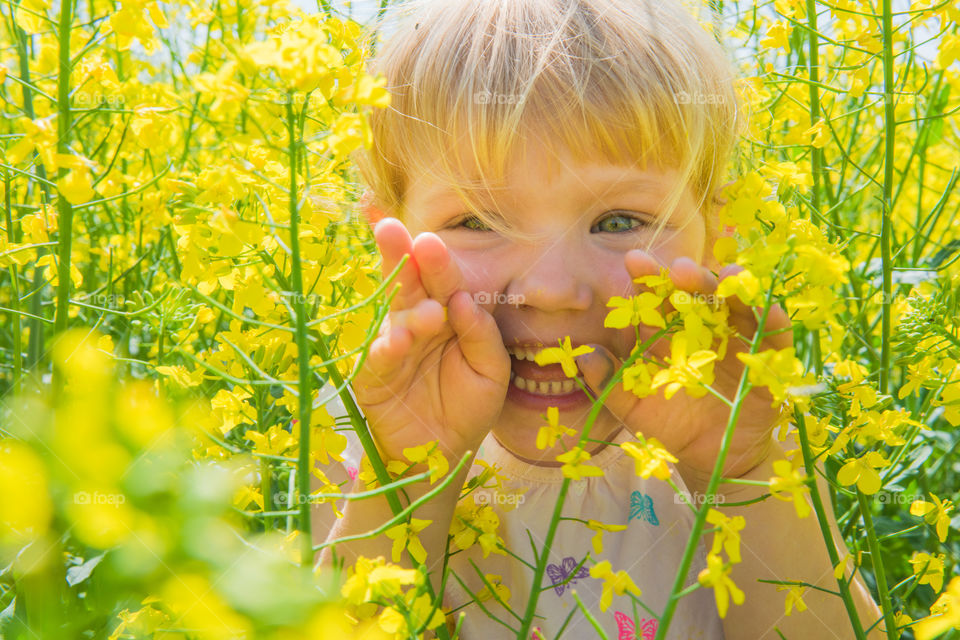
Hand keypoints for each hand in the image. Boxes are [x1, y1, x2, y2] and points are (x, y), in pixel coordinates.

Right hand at [353, 218, 510, 465]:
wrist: (444, 453)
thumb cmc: (469, 406)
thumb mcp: (491, 372)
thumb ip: (483, 335)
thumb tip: (461, 300)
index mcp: (446, 315)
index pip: (442, 282)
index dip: (437, 262)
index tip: (431, 242)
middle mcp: (416, 322)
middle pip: (407, 284)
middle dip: (399, 257)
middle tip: (392, 231)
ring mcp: (392, 346)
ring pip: (392, 316)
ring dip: (406, 310)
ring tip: (428, 315)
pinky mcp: (373, 375)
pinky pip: (378, 357)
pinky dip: (387, 349)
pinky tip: (398, 342)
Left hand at [574, 251, 792, 490]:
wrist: (711, 459)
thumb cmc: (669, 425)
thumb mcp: (634, 406)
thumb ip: (608, 381)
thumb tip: (583, 355)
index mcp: (668, 333)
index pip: (658, 299)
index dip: (647, 280)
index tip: (633, 261)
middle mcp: (703, 328)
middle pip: (697, 294)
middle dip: (688, 278)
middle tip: (677, 268)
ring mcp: (737, 340)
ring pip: (737, 305)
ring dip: (733, 288)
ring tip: (727, 275)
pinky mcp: (769, 360)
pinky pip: (774, 335)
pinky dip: (771, 318)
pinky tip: (762, 305)